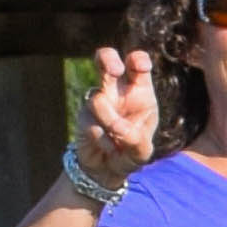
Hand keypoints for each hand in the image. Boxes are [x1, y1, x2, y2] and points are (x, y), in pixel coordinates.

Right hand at [76, 47, 159, 186]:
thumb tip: (119, 129)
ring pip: (98, 100)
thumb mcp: (142, 150)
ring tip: (119, 136)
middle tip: (115, 70)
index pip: (137, 66)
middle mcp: (116, 92)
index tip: (141, 66)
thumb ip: (136, 141)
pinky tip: (110, 147)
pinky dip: (104, 140)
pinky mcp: (83, 117)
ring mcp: (97, 102)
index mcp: (139, 91)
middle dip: (108, 59)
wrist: (107, 167)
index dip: (138, 60)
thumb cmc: (131, 150)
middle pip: (106, 61)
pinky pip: (91, 125)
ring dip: (111, 122)